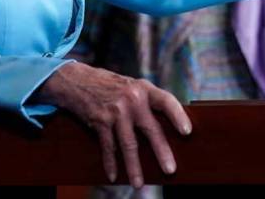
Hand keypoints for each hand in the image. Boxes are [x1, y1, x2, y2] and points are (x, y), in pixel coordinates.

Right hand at [34, 62, 190, 187]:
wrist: (78, 80)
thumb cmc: (111, 87)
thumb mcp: (132, 87)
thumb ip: (148, 102)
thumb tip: (170, 128)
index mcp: (143, 89)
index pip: (166, 101)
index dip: (178, 115)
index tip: (187, 132)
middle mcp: (131, 99)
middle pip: (150, 128)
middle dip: (161, 151)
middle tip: (170, 170)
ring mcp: (115, 110)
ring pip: (128, 144)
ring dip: (134, 166)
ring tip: (138, 184)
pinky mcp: (100, 120)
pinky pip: (108, 147)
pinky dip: (111, 163)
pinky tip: (114, 176)